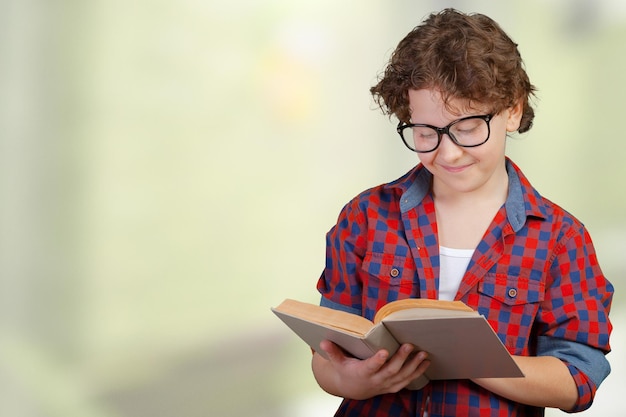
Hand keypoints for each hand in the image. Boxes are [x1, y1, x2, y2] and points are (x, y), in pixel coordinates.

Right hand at [313, 340, 429, 399]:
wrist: (354, 388)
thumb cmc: (347, 370)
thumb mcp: (338, 362)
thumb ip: (332, 351)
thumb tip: (323, 341)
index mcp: (362, 372)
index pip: (371, 366)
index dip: (377, 361)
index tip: (384, 352)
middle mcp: (376, 380)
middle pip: (391, 370)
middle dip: (401, 358)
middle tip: (409, 345)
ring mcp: (386, 384)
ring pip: (402, 376)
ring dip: (414, 365)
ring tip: (423, 354)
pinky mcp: (393, 385)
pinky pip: (407, 380)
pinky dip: (417, 372)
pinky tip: (426, 363)